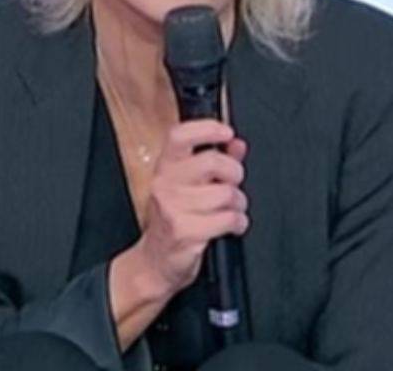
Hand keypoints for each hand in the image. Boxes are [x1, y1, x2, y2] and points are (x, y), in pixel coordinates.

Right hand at [133, 119, 249, 296]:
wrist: (154, 263)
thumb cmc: (174, 222)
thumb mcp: (189, 187)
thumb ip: (214, 161)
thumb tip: (236, 144)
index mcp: (165, 168)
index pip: (180, 136)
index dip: (207, 128)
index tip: (226, 132)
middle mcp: (165, 185)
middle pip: (212, 162)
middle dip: (234, 173)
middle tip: (233, 183)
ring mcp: (173, 208)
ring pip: (225, 193)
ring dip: (238, 204)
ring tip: (231, 210)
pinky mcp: (185, 232)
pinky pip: (228, 219)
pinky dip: (238, 223)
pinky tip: (231, 225)